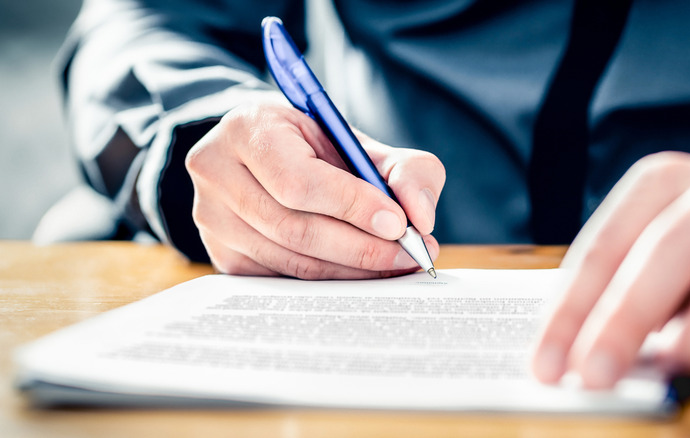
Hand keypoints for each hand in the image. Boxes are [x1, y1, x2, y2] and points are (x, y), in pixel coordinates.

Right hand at [185, 101, 443, 278]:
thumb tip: (420, 217)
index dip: (351, 206)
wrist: (267, 158)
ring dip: (351, 269)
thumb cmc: (317, 148)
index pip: (298, 180)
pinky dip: (329, 280)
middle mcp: (217, 172)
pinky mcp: (223, 254)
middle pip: (294, 228)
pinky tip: (361, 272)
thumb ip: (405, 169)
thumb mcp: (362, 142)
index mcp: (248, 129)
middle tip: (410, 254)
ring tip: (396, 263)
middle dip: (361, 247)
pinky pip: (282, 278)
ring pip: (291, 260)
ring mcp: (212, 218)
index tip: (399, 223)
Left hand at [532, 151, 689, 387]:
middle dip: (624, 323)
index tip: (545, 364)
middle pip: (664, 254)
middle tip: (593, 377)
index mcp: (662, 181)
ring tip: (675, 369)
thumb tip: (585, 353)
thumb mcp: (656, 235)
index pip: (603, 249)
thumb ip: (624, 281)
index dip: (571, 312)